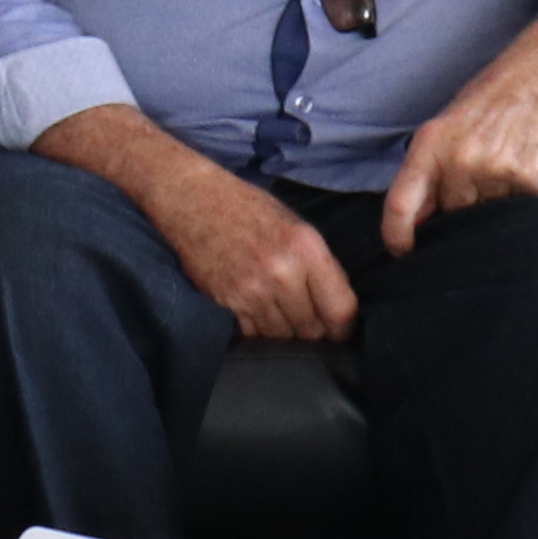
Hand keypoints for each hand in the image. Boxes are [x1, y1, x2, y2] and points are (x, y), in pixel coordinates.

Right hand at [147, 165, 358, 344]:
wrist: (192, 199)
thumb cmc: (248, 208)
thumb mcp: (296, 225)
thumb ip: (319, 266)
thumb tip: (337, 309)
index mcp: (306, 248)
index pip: (341, 309)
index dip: (345, 330)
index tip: (342, 333)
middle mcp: (281, 272)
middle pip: (312, 331)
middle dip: (317, 337)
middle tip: (316, 334)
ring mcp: (251, 290)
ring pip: (282, 339)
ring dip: (288, 338)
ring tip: (288, 329)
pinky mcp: (225, 302)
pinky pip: (253, 336)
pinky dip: (261, 336)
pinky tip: (262, 323)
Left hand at [378, 18, 537, 252]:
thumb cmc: (492, 94)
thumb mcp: (447, 123)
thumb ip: (430, 170)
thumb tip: (417, 220)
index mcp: (431, 144)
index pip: (400, 204)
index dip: (396, 236)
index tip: (403, 252)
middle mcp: (460, 161)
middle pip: (449, 215)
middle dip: (457, 210)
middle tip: (476, 178)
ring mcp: (495, 173)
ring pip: (484, 214)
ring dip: (491, 201)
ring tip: (503, 163)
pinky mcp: (528, 181)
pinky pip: (516, 206)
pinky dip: (519, 193)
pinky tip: (523, 162)